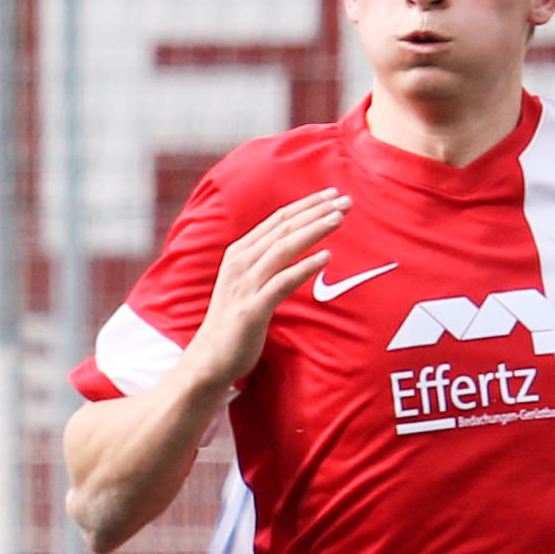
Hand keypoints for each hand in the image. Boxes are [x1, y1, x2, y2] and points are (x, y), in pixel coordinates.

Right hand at [183, 189, 348, 390]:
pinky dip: (304, 267)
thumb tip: (295, 246)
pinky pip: (282, 282)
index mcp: (238, 254)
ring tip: (339, 218)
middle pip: (283, 228)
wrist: (209, 359)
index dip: (306, 205)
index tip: (332, 194)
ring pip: (283, 248)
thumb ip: (266, 263)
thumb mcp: (247, 283)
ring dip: (313, 230)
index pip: (277, 220)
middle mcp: (239, 264)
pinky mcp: (252, 309)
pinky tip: (326, 257)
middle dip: (316, 211)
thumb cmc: (233, 322)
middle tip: (345, 200)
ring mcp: (245, 286)